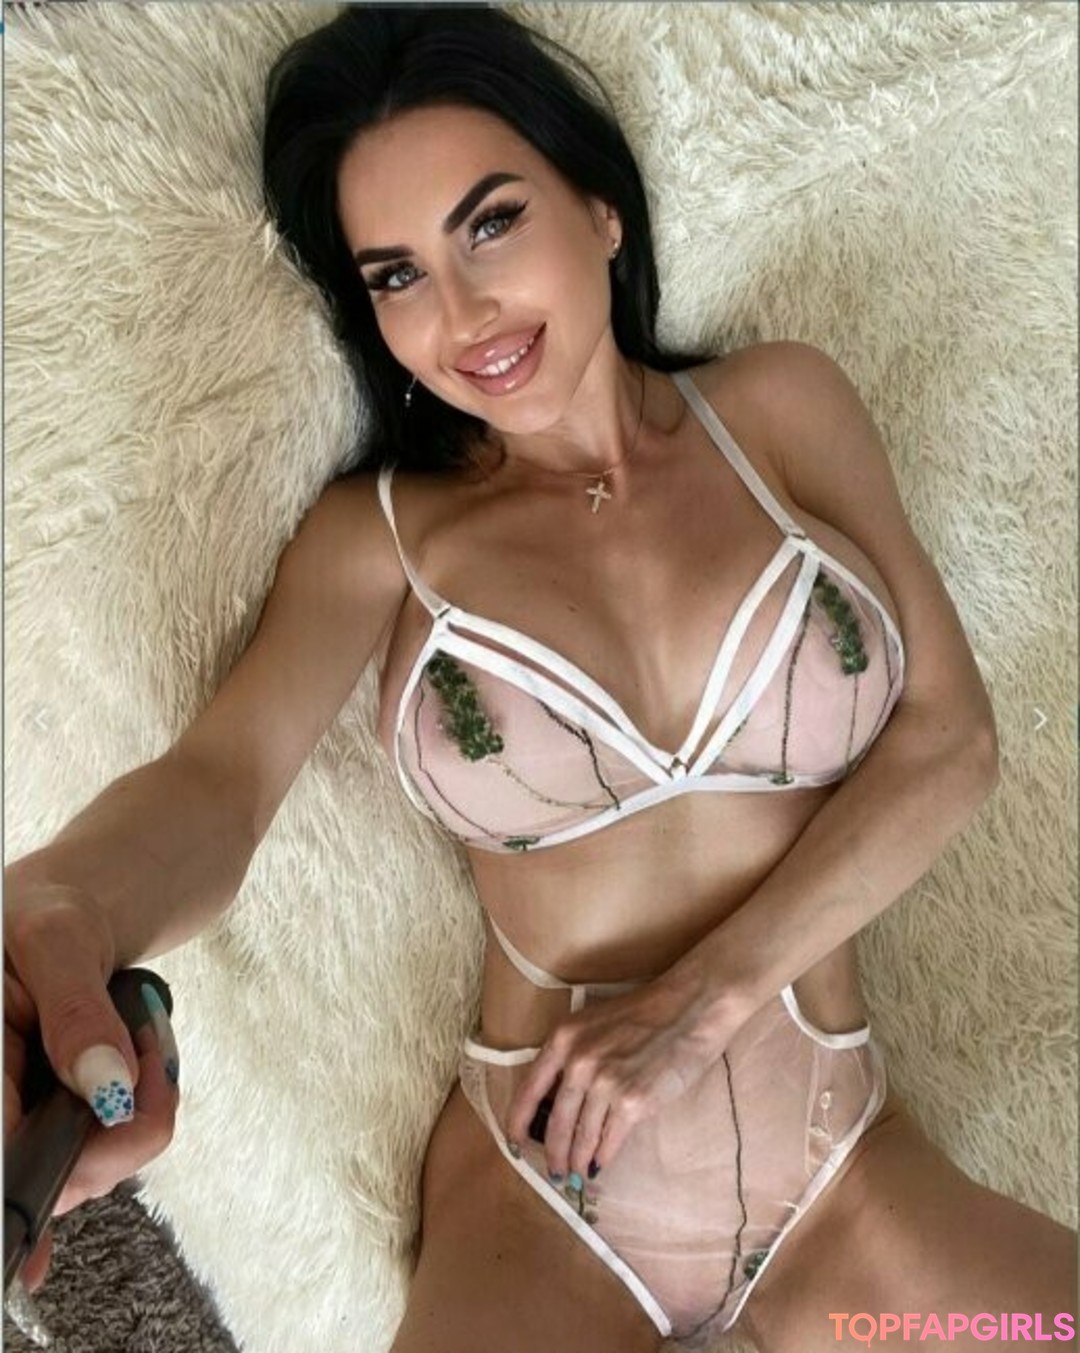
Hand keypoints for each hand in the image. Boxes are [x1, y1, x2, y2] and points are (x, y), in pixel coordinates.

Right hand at [3, 884, 179, 1291]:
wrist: (100, 887)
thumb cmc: (61, 897)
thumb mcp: (61, 937)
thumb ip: (77, 1015)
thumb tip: (105, 1094)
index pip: (0, 1139)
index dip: (18, 1192)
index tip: (38, 1254)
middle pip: (41, 1173)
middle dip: (110, 1139)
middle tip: (150, 1057)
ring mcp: (27, 1108)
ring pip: (85, 1168)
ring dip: (139, 1113)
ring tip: (145, 1031)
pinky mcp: (63, 1110)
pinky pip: (110, 1142)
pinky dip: (144, 1106)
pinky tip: (145, 1052)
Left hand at [504, 965, 730, 1181]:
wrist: (689, 1008)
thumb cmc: (644, 1014)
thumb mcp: (594, 1024)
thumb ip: (572, 1056)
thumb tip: (557, 1101)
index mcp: (563, 1039)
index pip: (528, 1090)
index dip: (518, 1122)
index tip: (514, 1141)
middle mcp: (578, 1063)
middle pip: (555, 1123)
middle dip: (553, 1154)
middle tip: (554, 1171)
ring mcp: (605, 1084)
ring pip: (582, 1137)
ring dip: (577, 1160)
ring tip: (576, 1173)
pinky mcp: (633, 1103)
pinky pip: (610, 1141)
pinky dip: (603, 1158)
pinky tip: (600, 1164)